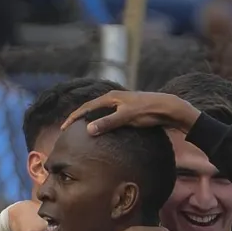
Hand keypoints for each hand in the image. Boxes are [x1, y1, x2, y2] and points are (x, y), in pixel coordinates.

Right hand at [60, 91, 201, 135]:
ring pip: (100, 113)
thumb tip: (88, 129)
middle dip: (78, 118)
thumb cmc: (147, 111)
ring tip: (81, 131)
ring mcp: (120, 104)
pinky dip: (100, 123)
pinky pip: (108, 117)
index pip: (86, 107)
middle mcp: (113, 99)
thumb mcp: (126, 118)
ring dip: (89, 121)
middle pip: (90, 109)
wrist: (168, 108)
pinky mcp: (127, 111)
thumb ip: (108, 123)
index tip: (63, 128)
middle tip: (68, 130)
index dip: (73, 117)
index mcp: (110, 98)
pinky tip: (101, 132)